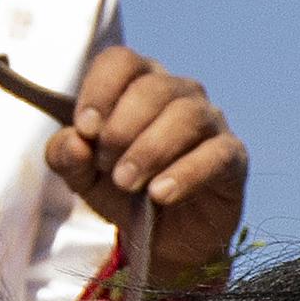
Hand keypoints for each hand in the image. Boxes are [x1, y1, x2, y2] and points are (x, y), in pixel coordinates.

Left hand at [46, 47, 246, 287]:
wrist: (164, 239)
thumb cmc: (124, 191)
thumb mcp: (84, 177)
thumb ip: (67, 156)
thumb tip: (74, 141)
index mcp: (138, 84)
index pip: (121, 61)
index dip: (100, 89)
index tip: (85, 128)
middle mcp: (178, 93)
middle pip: (152, 88)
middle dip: (122, 128)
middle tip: (106, 167)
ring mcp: (210, 122)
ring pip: (186, 116)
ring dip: (150, 150)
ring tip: (126, 183)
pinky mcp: (232, 156)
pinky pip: (215, 154)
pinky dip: (185, 173)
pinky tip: (160, 194)